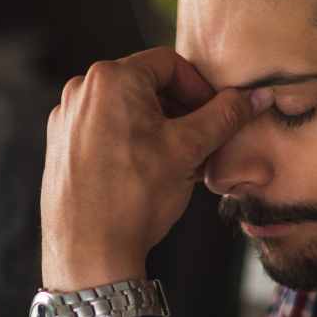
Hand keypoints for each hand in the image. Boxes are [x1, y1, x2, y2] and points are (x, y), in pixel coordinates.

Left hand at [41, 48, 267, 289]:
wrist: (88, 253)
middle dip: (180, 112)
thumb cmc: (134, 198)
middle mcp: (81, 91)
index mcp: (111, 79)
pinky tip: (148, 173)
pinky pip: (104, 131)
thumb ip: (225, 116)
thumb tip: (257, 96)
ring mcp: (65, 119)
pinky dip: (130, 143)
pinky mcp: (59, 146)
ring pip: (125, 111)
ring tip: (179, 163)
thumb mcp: (189, 149)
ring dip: (158, 129)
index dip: (200, 88)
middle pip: (146, 86)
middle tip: (203, 143)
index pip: (170, 64)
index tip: (217, 115)